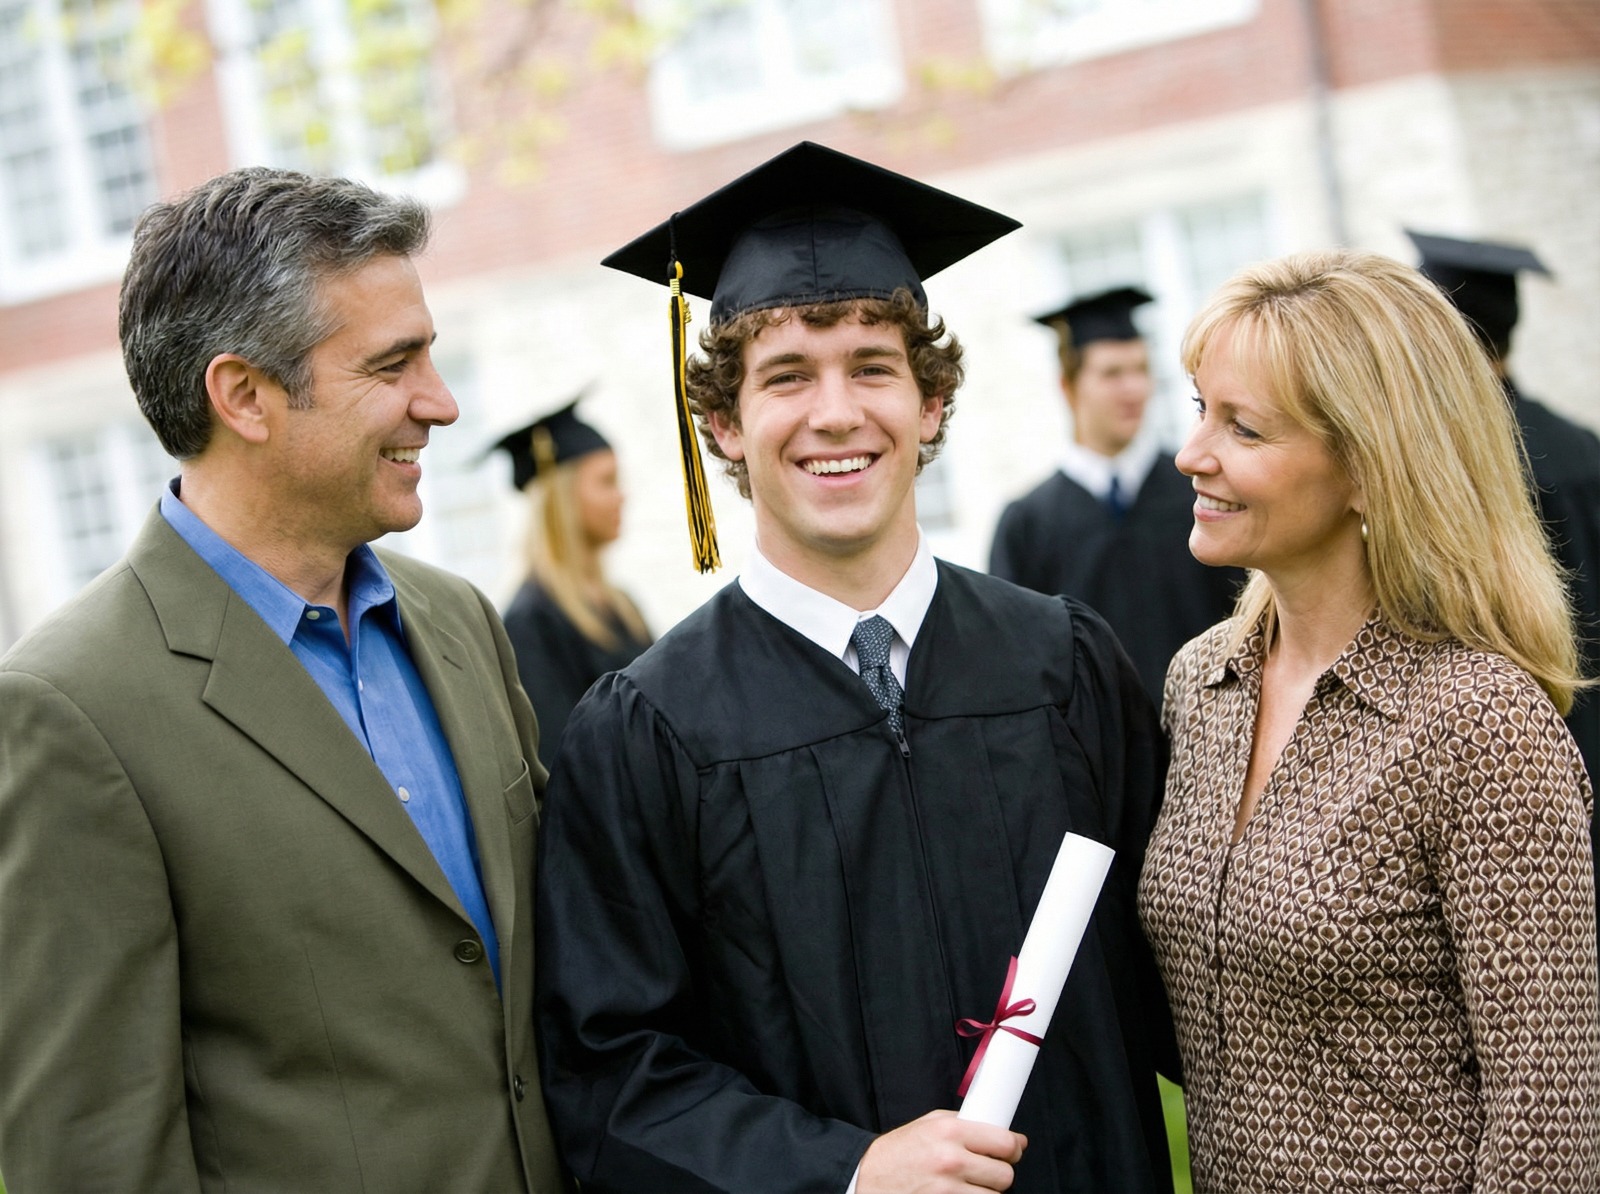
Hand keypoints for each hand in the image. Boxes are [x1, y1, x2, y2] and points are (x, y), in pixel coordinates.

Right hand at [856, 1109, 1026, 1192]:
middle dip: (1000, 1173)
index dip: (1014, 1147)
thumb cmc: (898, 1152)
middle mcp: (951, 1161)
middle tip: (988, 1169)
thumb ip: (963, 1124)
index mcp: (950, 1132)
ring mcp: (948, 1191)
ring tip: (969, 1183)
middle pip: (1005, 1175)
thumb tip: (999, 1129)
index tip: (1014, 1150)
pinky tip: (960, 1193)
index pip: (1005, 1143)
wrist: (867, 1179)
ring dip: (987, 1191)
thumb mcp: (928, 1124)